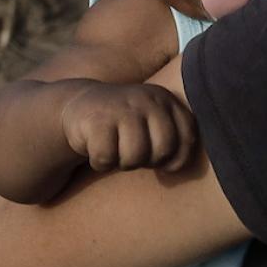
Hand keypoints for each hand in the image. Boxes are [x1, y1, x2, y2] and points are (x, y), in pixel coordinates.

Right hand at [59, 82, 196, 175]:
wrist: (80, 108)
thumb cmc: (125, 126)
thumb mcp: (154, 124)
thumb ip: (177, 139)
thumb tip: (183, 167)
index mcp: (167, 100)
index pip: (186, 140)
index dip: (173, 159)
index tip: (156, 158)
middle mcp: (147, 99)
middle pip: (162, 150)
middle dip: (147, 161)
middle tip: (133, 153)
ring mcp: (122, 107)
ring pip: (134, 157)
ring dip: (122, 163)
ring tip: (115, 148)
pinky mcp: (96, 119)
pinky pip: (106, 158)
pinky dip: (100, 162)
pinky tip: (95, 146)